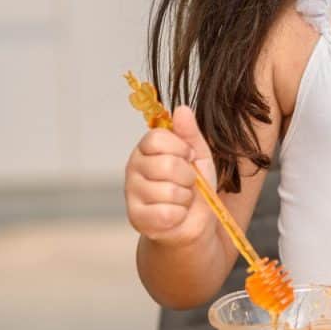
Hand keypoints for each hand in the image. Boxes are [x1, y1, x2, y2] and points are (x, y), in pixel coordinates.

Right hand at [124, 105, 215, 246]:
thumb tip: (182, 109)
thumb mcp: (199, 155)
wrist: (195, 220)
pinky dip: (179, 215)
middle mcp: (133, 169)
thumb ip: (190, 133)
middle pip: (166, 165)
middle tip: (187, 183)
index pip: (157, 138)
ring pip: (169, 191)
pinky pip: (166, 213)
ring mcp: (132, 194)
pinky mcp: (136, 219)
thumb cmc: (196, 187)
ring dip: (185, 198)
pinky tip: (176, 214)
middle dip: (188, 176)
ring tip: (181, 200)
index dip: (181, 148)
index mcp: (146, 150)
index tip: (189, 157)